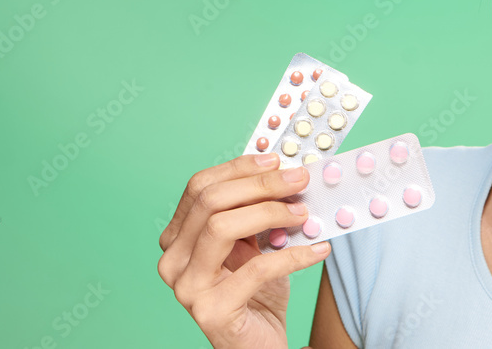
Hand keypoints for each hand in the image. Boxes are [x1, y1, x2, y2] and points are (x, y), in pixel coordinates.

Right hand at [157, 152, 331, 348]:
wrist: (260, 344)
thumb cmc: (257, 291)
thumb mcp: (253, 242)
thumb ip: (257, 210)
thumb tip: (287, 172)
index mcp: (178, 237)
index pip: (200, 186)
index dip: (239, 168)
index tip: (277, 160)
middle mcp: (173, 261)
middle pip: (211, 202)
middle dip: (261, 184)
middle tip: (299, 180)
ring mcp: (187, 288)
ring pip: (222, 227)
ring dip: (270, 213)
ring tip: (304, 214)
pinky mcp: (211, 311)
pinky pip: (256, 269)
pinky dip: (293, 255)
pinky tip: (318, 249)